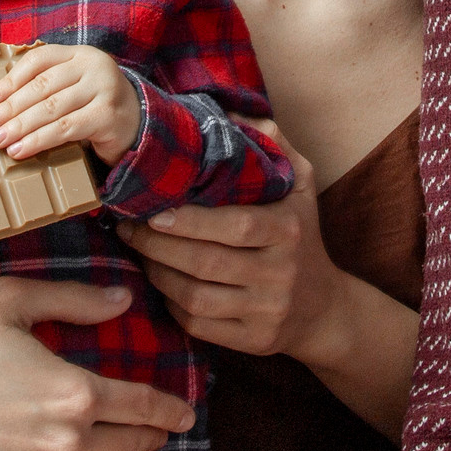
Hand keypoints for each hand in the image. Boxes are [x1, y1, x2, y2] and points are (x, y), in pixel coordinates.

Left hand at [0, 44, 143, 163]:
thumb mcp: (71, 86)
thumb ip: (43, 86)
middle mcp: (93, 65)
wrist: (136, 122)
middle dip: (10, 108)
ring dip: (20, 127)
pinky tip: (21, 150)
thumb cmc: (92, 104)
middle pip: (42, 86)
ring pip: (51, 108)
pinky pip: (65, 128)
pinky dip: (39, 140)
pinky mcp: (107, 115)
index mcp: (79, 53)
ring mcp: (103, 89)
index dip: (10, 80)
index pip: (38, 60)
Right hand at [0, 279, 196, 450]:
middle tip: (165, 436)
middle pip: (129, 445)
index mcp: (74, 390)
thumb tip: (123, 299)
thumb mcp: (10, 300)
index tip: (186, 413)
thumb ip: (73, 298)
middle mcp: (66, 441)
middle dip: (154, 439)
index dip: (170, 409)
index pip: (142, 404)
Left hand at [119, 125, 354, 362]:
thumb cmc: (301, 234)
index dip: (190, 222)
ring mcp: (266, 311)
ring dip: (157, 274)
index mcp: (289, 230)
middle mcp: (281, 273)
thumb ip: (271, 142)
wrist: (324, 308)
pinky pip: (199, 324)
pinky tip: (158, 283)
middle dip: (157, 246)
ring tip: (137, 252)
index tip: (154, 210)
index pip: (236, 226)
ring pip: (196, 296)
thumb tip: (227, 108)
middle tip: (126, 227)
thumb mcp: (300, 182)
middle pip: (208, 263)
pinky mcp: (253, 341)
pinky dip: (171, 304)